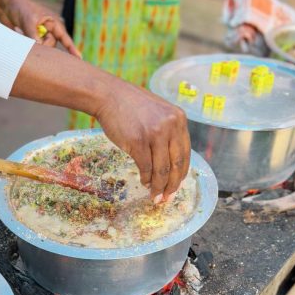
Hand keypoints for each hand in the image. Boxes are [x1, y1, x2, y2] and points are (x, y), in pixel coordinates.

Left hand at [0, 0, 81, 57]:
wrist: (4, 5)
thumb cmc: (19, 7)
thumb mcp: (28, 20)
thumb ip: (34, 35)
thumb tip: (39, 49)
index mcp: (53, 22)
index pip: (64, 38)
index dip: (71, 48)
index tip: (79, 58)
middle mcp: (48, 29)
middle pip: (51, 45)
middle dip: (42, 45)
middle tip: (31, 39)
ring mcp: (38, 35)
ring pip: (40, 48)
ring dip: (31, 44)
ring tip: (20, 30)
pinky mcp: (28, 39)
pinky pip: (30, 47)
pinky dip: (24, 43)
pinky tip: (17, 31)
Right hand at [93, 82, 190, 200]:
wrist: (109, 96)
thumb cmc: (131, 106)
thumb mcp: (158, 113)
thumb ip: (168, 132)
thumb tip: (170, 161)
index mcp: (179, 119)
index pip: (185, 153)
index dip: (181, 173)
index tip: (177, 185)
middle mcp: (170, 126)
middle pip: (176, 164)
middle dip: (172, 185)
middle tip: (167, 197)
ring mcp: (154, 134)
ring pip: (161, 169)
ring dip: (159, 186)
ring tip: (155, 196)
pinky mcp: (137, 142)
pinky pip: (145, 166)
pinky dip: (145, 178)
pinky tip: (144, 182)